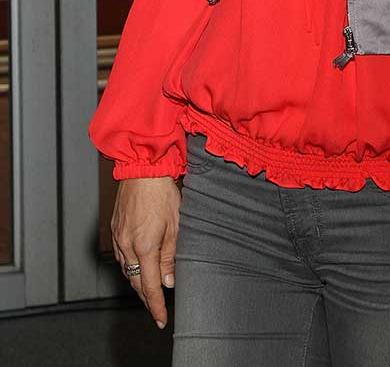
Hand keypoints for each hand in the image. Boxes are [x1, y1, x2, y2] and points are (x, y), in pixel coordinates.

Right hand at [110, 176, 181, 328]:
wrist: (142, 169)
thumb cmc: (162, 193)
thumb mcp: (175, 225)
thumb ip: (170, 256)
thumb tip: (168, 282)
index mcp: (144, 246)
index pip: (150, 286)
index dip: (156, 306)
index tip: (161, 320)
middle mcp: (127, 245)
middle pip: (136, 282)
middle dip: (147, 298)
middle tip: (157, 308)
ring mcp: (118, 237)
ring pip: (127, 270)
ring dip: (139, 282)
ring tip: (151, 289)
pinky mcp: (114, 229)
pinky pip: (121, 256)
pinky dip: (131, 266)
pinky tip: (139, 266)